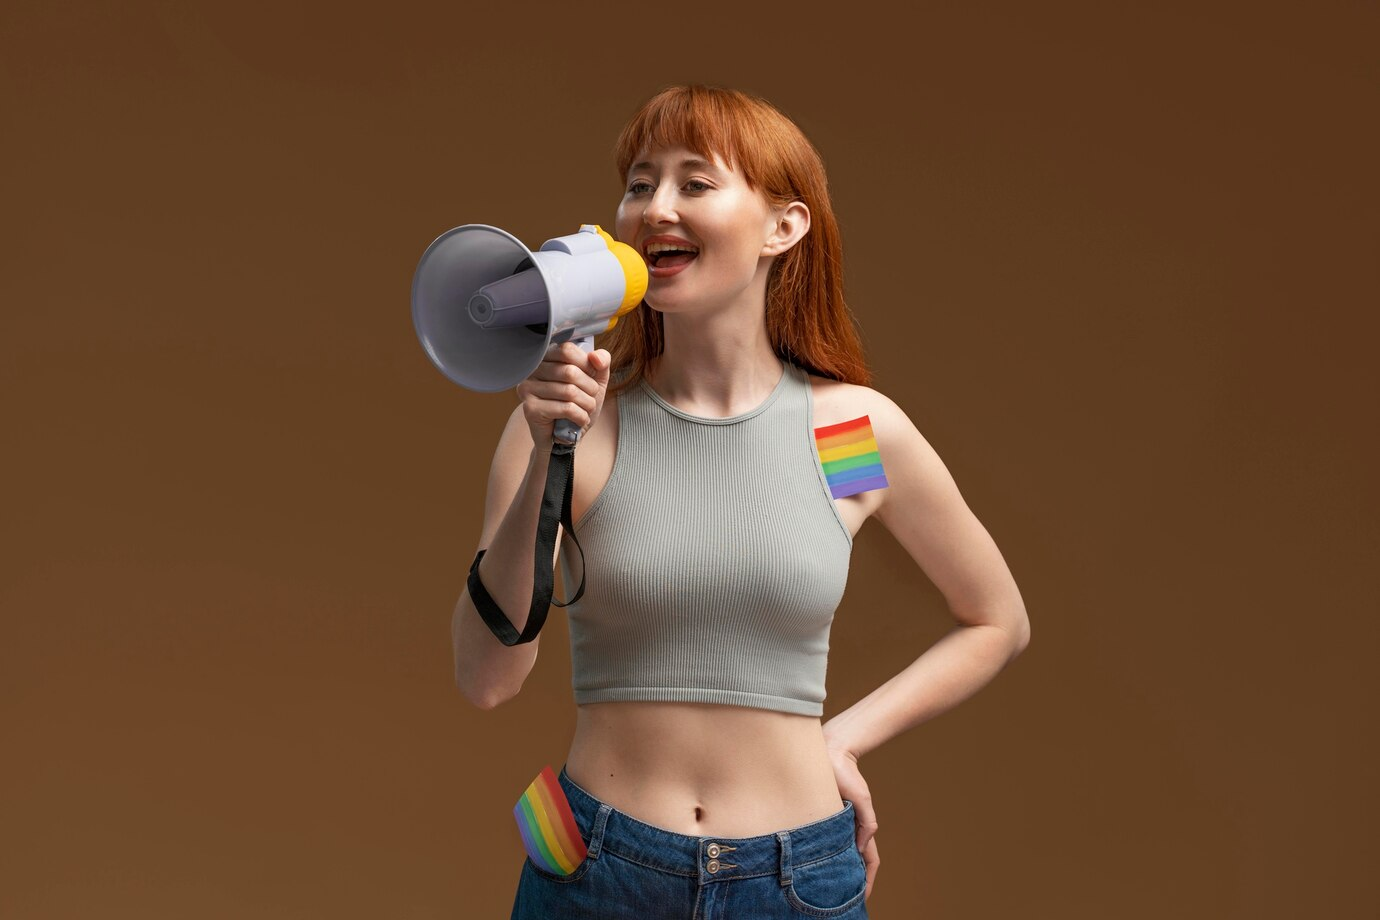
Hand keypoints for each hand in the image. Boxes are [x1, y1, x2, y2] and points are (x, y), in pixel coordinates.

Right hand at [515, 342, 611, 444]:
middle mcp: (533, 370)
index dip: (586, 364)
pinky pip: (565, 408)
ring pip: (569, 391)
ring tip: (586, 411)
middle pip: (570, 371)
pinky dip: (580, 416)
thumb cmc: (578, 405)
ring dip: (587, 404)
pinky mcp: (530, 408)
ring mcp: (528, 389)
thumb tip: (596, 357)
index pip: (567, 350)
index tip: (591, 377)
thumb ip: (601, 364)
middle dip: (590, 388)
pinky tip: (579, 420)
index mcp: (546, 358)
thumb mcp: (595, 381)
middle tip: (591, 399)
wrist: (565, 438)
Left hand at [825, 744, 879, 901]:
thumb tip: (860, 849)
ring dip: (837, 871)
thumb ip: (866, 822)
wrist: (829, 752)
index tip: (863, 897)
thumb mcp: (861, 799)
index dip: (868, 880)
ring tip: (829, 890)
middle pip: (853, 862)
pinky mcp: (819, 817)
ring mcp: (834, 823)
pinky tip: (811, 865)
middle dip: (852, 882)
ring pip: (837, 854)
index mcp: (860, 826)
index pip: (869, 860)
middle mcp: (847, 827)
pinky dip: (822, 855)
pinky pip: (821, 841)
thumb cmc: (846, 773)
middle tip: (844, 901)